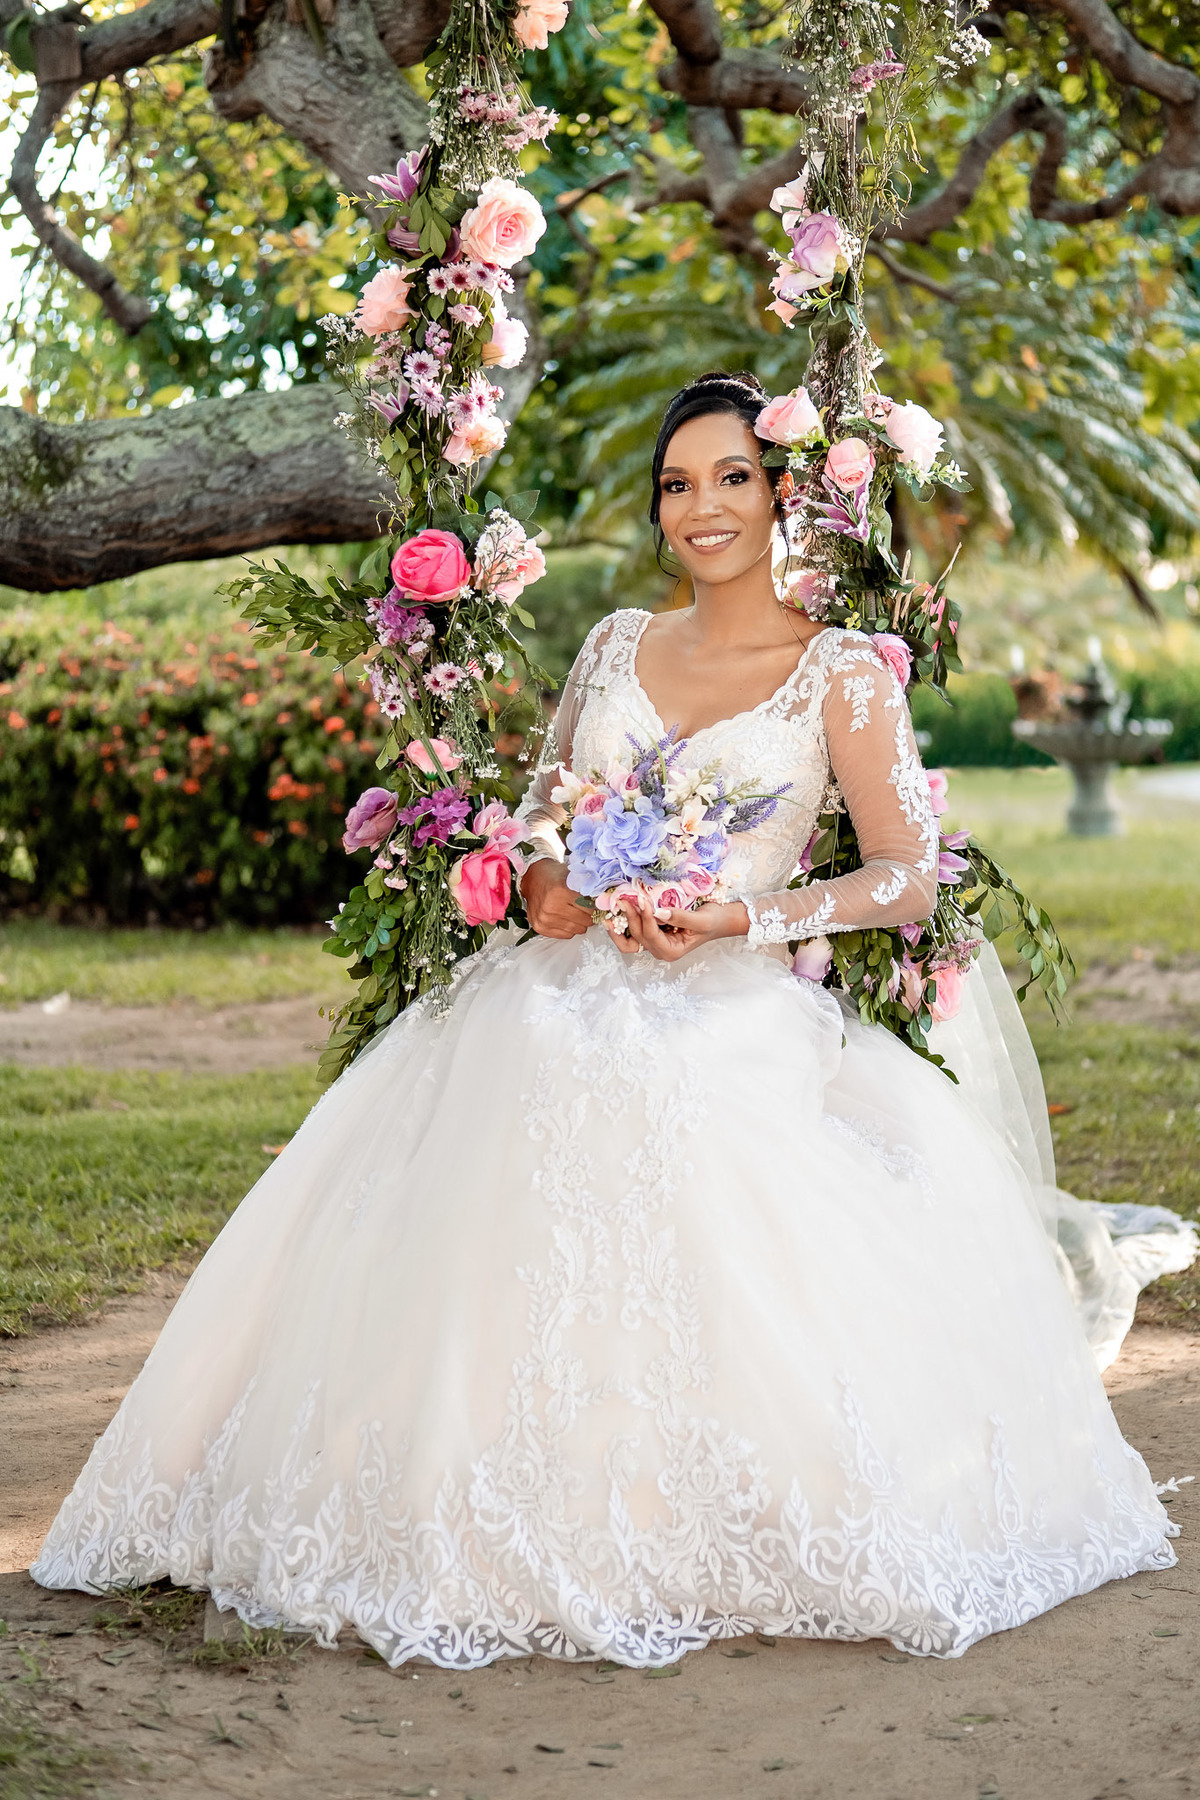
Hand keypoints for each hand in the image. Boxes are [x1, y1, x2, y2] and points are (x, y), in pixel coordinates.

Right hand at [519, 858, 592, 939]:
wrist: (533, 879)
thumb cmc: (555, 876)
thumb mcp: (573, 876)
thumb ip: (589, 888)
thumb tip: (606, 901)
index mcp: (560, 892)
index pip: (589, 908)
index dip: (595, 907)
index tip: (595, 904)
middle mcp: (551, 907)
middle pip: (584, 921)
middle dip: (589, 916)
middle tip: (586, 910)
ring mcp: (544, 919)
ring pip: (576, 930)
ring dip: (580, 923)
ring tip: (576, 913)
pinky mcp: (540, 927)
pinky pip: (565, 935)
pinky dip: (569, 928)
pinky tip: (566, 918)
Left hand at [605, 894, 748, 961]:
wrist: (719, 920)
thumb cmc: (713, 921)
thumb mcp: (700, 920)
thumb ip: (679, 917)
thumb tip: (658, 911)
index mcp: (672, 951)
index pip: (652, 935)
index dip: (645, 917)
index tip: (642, 899)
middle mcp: (661, 950)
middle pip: (638, 937)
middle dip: (630, 918)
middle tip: (624, 898)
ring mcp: (655, 944)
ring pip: (631, 940)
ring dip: (620, 926)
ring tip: (613, 909)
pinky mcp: (653, 935)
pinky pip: (634, 934)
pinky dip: (625, 924)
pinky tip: (618, 912)